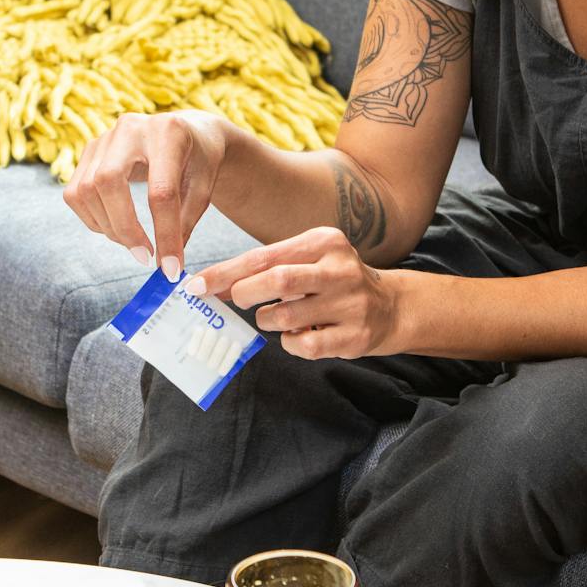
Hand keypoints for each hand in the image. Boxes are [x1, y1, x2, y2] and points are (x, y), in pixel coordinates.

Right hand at [62, 112, 228, 278]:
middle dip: (124, 228)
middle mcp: (131, 127)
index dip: (165, 234)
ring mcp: (104, 137)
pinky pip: (75, 193)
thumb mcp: (203, 189)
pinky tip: (115, 226)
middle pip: (108, 182)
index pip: (161, 191)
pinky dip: (92, 219)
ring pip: (86, 189)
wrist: (185, 131)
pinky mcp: (89, 150)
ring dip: (107, 227)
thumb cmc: (198, 161)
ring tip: (132, 242)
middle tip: (144, 256)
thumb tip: (165, 265)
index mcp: (169, 133)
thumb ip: (185, 223)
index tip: (170, 268)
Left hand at [186, 227, 402, 359]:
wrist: (390, 307)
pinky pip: (304, 345)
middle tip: (238, 301)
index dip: (225, 273)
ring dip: (267, 321)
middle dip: (245, 293)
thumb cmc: (333, 281)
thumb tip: (215, 285)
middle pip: (277, 280)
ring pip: (285, 317)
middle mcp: (340, 269)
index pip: (263, 256)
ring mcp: (351, 303)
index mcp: (324, 242)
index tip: (196, 286)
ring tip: (274, 317)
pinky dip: (290, 343)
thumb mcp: (308, 259)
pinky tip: (299, 334)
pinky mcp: (355, 336)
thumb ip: (266, 268)